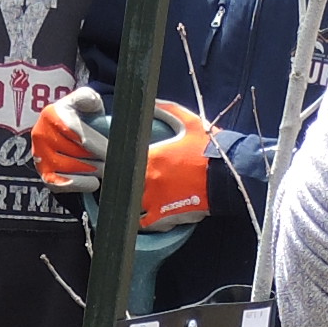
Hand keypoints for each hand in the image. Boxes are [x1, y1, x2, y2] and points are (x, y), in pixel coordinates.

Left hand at [31, 89, 213, 226]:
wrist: (229, 176)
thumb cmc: (209, 148)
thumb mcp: (188, 122)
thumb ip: (164, 111)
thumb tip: (147, 104)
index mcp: (147, 156)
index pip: (112, 157)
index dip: (102, 158)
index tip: (99, 158)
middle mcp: (145, 180)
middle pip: (114, 183)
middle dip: (111, 180)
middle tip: (110, 178)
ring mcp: (152, 201)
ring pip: (126, 203)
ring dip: (124, 199)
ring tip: (125, 195)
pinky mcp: (162, 218)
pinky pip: (140, 222)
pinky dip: (137, 219)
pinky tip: (138, 213)